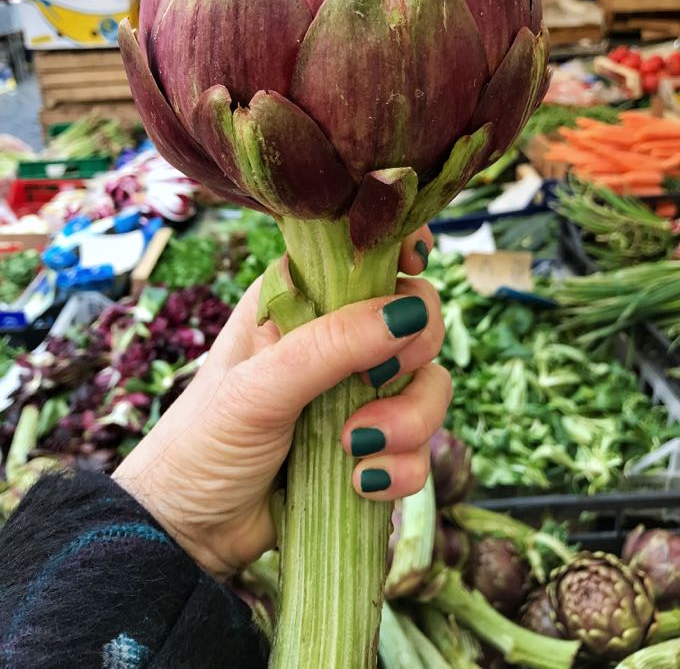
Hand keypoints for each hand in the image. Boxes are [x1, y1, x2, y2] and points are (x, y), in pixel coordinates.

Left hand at [114, 227, 448, 578]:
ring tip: (357, 449)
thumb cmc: (204, 441)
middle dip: (412, 355)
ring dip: (410, 421)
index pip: (362, 254)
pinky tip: (361, 484)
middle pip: (415, 320)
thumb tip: (406, 313)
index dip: (398, 250)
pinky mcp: (372, 444)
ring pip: (428, 386)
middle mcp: (335, 338)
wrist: (191, 531)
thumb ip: (330, 346)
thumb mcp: (258, 387)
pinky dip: (403, 466)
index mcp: (299, 300)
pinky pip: (419, 446)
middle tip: (376, 382)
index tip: (416, 264)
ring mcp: (358, 393)